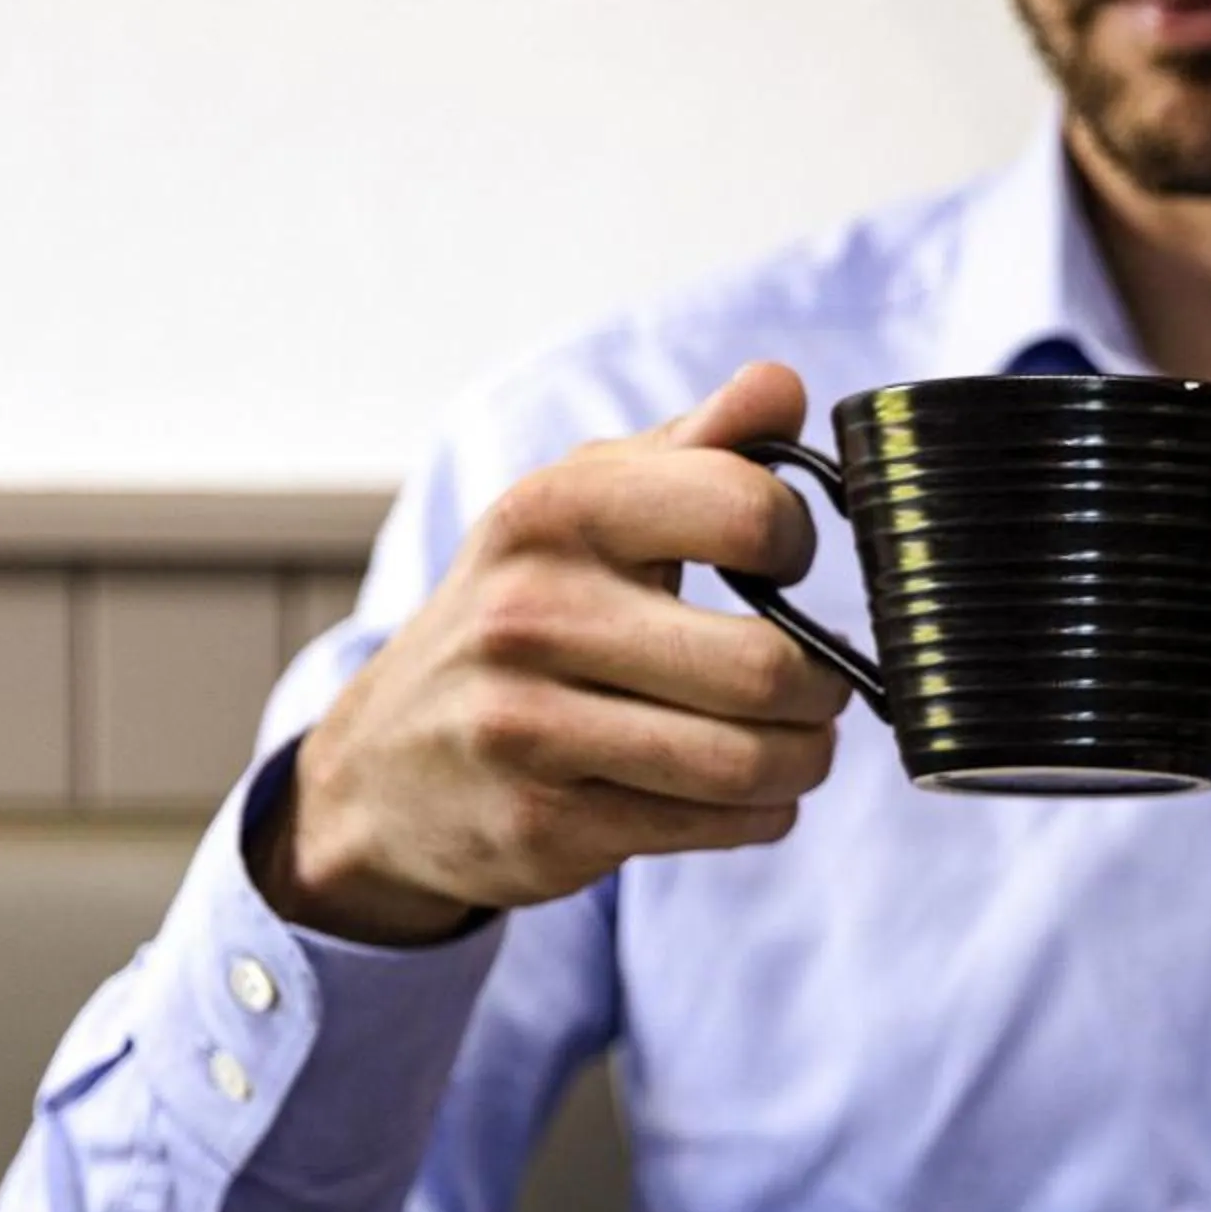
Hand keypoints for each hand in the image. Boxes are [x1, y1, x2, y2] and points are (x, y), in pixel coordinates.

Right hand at [255, 362, 850, 943]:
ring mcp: (529, 727)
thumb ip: (693, 449)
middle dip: (823, 686)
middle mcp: (531, 613)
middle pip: (765, 668)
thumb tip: (784, 387)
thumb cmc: (521, 615)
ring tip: (795, 742)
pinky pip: (720, 825)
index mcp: (553, 512)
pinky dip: (762, 813)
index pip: (747, 512)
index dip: (797, 540)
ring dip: (804, 759)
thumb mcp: (582, 510)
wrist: (387, 764)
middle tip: (813, 685)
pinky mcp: (546, 825)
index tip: (783, 564)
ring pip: (753, 762)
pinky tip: (745, 793)